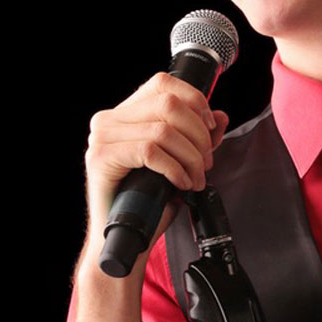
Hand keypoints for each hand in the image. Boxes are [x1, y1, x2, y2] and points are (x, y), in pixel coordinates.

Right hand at [83, 71, 228, 249]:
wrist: (124, 238)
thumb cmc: (148, 202)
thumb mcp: (181, 162)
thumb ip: (198, 137)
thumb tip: (220, 116)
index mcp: (125, 113)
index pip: (163, 83)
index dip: (194, 100)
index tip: (209, 127)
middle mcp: (109, 119)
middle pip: (168, 104)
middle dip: (198, 135)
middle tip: (205, 163)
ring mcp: (102, 138)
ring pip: (163, 130)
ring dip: (190, 157)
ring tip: (195, 178)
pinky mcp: (101, 158)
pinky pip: (150, 151)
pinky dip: (174, 168)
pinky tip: (180, 183)